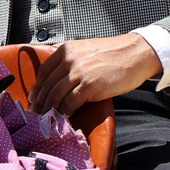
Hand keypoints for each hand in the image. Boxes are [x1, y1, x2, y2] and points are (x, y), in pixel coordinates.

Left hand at [28, 34, 161, 114]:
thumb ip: (71, 60)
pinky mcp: (89, 86)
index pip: (44, 71)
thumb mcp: (86, 50)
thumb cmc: (114, 54)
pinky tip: (63, 119)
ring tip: (46, 120)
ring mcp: (78, 73)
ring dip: (49, 110)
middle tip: (35, 114)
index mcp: (66, 50)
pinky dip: (64, 113)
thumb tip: (59, 78)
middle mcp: (69, 60)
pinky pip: (69, 103)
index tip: (34, 99)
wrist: (136, 54)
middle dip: (40, 102)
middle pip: (47, 85)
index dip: (37, 87)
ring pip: (55, 95)